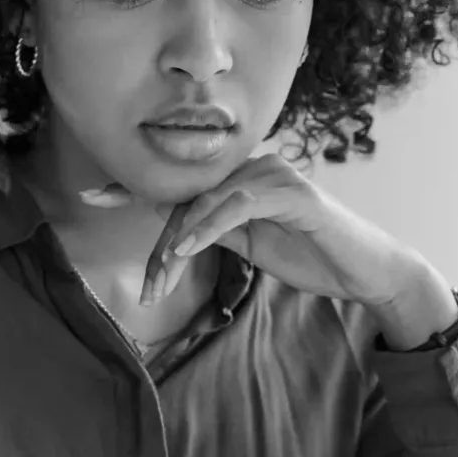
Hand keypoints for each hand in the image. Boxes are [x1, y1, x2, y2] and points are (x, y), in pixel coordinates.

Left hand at [141, 154, 454, 343]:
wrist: (366, 272)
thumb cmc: (312, 257)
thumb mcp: (250, 245)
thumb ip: (214, 231)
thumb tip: (172, 233)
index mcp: (239, 179)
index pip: (180, 183)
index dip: (133, 188)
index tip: (91, 196)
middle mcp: (253, 167)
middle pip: (187, 200)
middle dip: (160, 247)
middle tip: (146, 289)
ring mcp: (273, 175)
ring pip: (206, 203)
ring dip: (178, 243)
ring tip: (160, 277)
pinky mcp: (291, 193)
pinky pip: (237, 205)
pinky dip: (208, 227)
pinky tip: (186, 249)